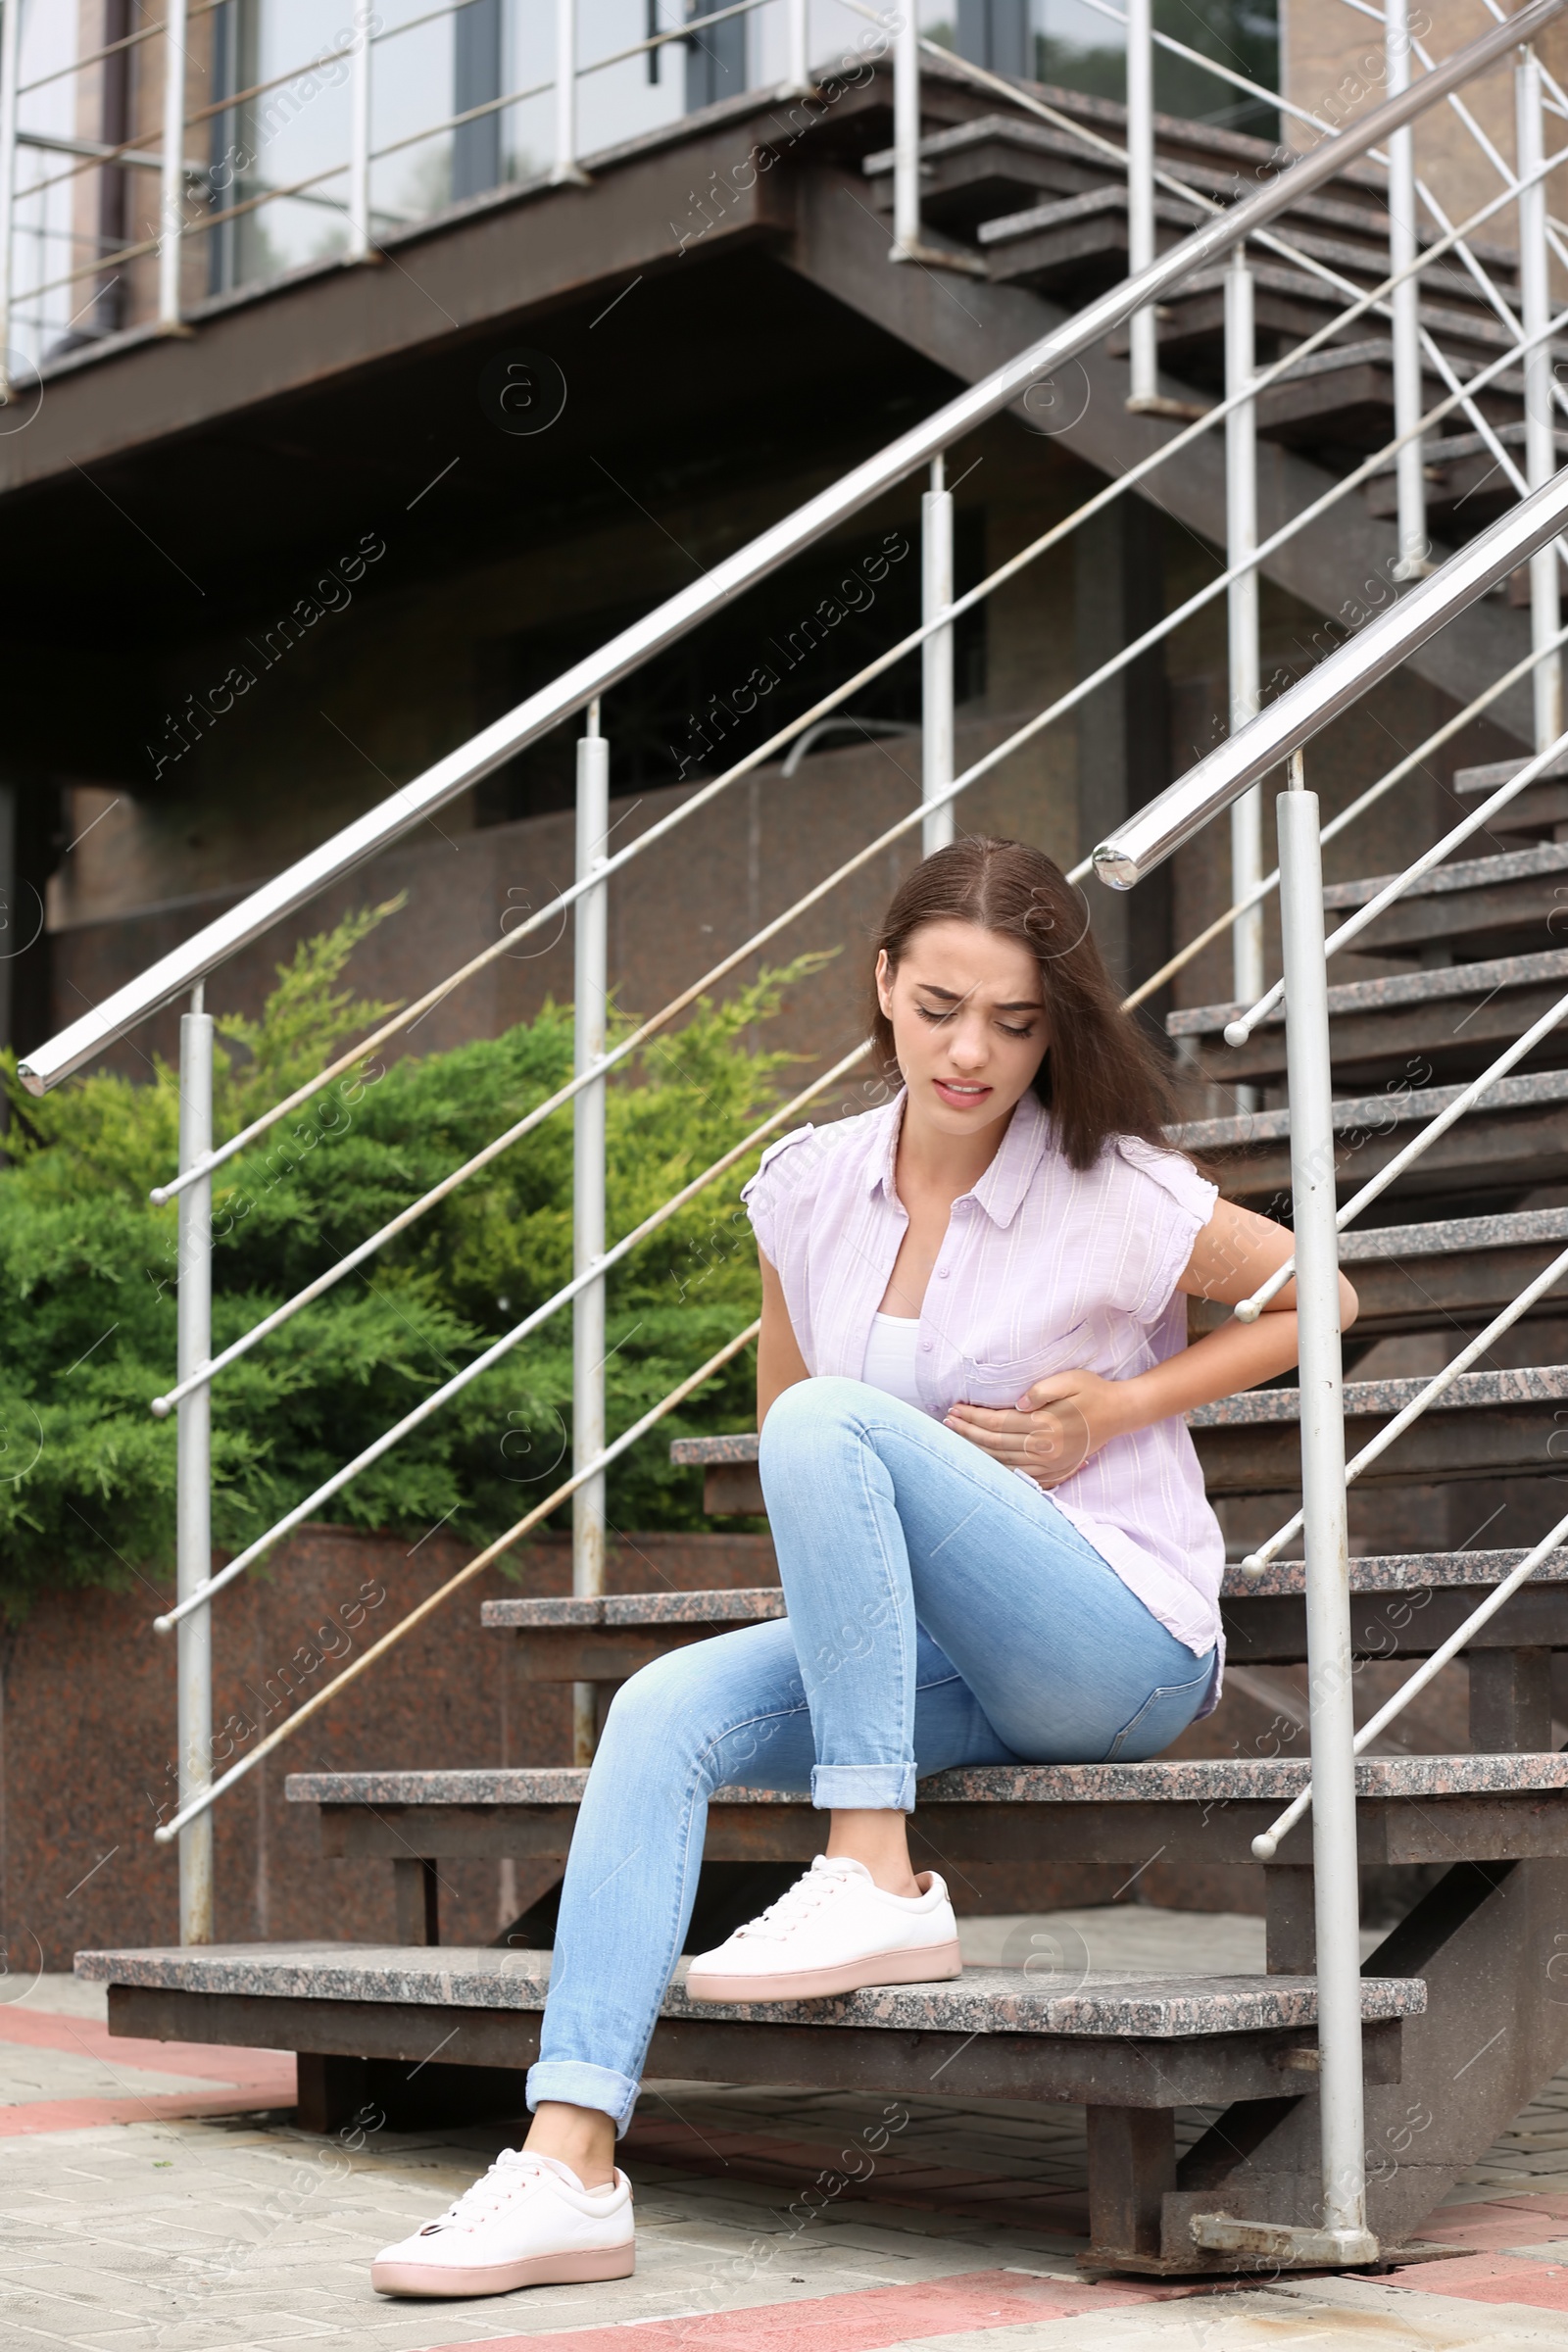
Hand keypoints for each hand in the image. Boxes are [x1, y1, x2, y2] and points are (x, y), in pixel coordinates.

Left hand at [944, 1368, 1134, 1487]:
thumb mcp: (1072, 1379)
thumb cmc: (1093, 1391)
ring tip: (957, 1439)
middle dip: (967, 1433)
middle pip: (994, 1443)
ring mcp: (1050, 1464)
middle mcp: (1045, 1448)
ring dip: (977, 1451)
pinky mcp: (1055, 1471)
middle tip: (947, 1423)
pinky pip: (1019, 1475)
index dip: (972, 1417)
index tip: (954, 1409)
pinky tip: (984, 1460)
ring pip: (1002, 1461)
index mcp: (1046, 1424)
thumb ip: (1044, 1389)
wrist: (1120, 1414)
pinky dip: (998, 1468)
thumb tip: (1018, 1402)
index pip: (997, 1422)